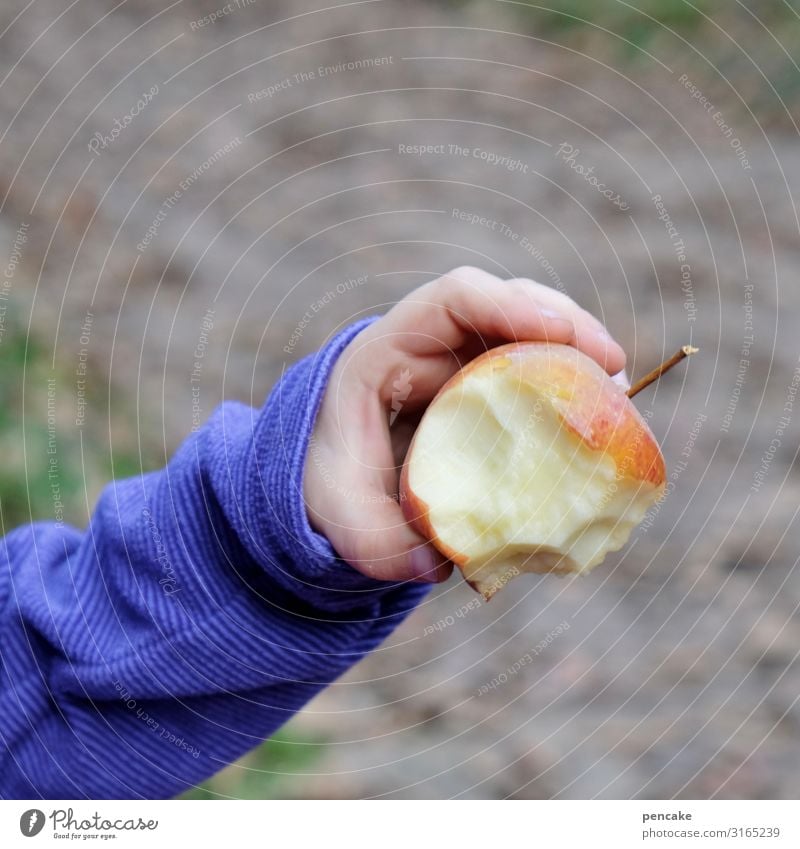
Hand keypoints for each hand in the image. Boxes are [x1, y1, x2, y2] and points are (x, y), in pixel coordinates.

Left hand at [303, 266, 627, 584]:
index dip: (508, 305)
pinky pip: (530, 368)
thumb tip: (433, 566)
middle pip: (504, 303)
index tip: (558, 334)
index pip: (452, 298)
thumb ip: (378, 544)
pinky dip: (567, 382)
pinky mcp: (482, 386)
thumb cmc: (336, 484)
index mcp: (385, 353)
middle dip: (564, 323)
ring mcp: (458, 361)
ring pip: (526, 329)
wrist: (337, 477)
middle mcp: (427, 345)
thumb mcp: (342, 515)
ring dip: (576, 350)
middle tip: (612, 364)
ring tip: (617, 391)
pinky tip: (598, 413)